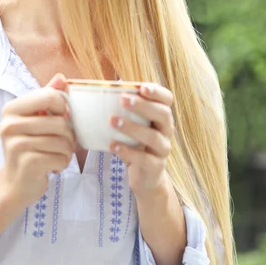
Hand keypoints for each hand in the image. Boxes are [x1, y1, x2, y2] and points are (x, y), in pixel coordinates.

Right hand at [0, 74, 74, 207]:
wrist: (14, 184)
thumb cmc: (29, 149)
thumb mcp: (35, 120)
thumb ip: (47, 97)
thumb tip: (62, 77)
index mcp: (12, 109)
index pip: (51, 96)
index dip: (64, 109)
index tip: (59, 119)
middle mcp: (10, 125)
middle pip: (61, 122)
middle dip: (68, 136)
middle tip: (59, 144)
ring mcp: (17, 145)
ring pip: (64, 141)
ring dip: (66, 152)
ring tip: (54, 155)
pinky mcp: (28, 163)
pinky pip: (61, 158)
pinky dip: (62, 164)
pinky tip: (51, 167)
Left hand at [109, 83, 174, 198]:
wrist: (145, 177)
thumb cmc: (135, 145)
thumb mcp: (133, 126)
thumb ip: (124, 111)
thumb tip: (98, 93)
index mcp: (161, 117)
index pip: (167, 100)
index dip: (157, 92)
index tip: (142, 87)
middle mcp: (166, 131)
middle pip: (163, 114)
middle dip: (143, 106)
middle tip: (123, 100)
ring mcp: (163, 150)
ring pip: (153, 137)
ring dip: (132, 127)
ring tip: (112, 121)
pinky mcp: (155, 167)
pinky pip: (144, 159)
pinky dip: (127, 151)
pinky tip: (113, 146)